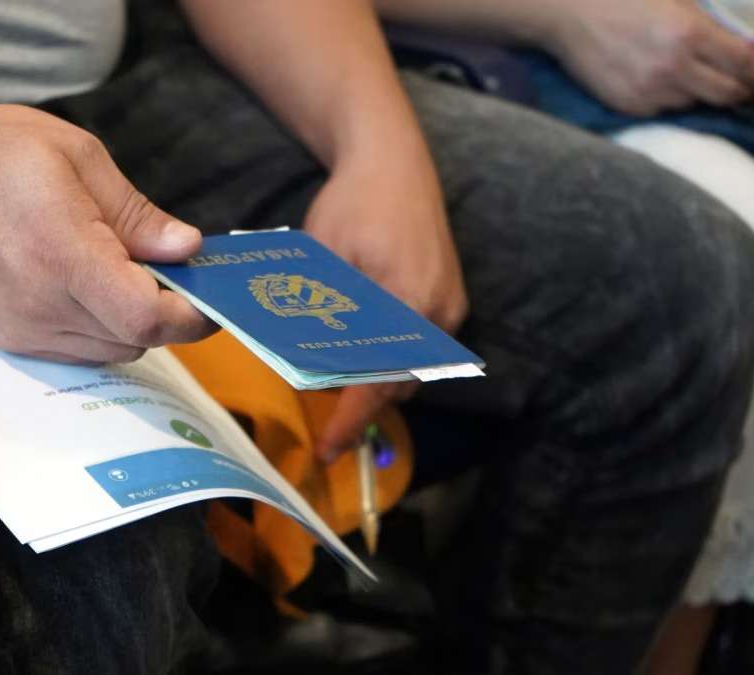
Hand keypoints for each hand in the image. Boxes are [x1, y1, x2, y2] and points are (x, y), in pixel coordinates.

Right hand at [0, 103, 215, 363]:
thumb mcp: (77, 156)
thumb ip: (136, 212)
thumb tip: (187, 249)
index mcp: (61, 250)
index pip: (143, 315)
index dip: (189, 315)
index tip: (212, 297)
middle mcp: (40, 302)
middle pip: (135, 340)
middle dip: (167, 314)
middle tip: (174, 273)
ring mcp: (22, 329)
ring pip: (112, 352)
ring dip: (134, 324)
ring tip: (127, 273)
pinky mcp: (11, 340)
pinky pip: (80, 352)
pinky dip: (102, 329)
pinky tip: (92, 287)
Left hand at [305, 126, 466, 462]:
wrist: (392, 158)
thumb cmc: (352, 202)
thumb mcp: (321, 258)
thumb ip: (319, 312)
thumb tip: (305, 366)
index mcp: (409, 302)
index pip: (379, 381)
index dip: (351, 420)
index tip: (328, 449)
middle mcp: (439, 312)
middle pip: (399, 383)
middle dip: (360, 404)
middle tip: (322, 419)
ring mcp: (449, 305)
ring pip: (411, 368)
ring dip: (375, 380)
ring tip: (333, 382)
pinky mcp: (448, 297)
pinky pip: (419, 346)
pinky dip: (390, 357)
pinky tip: (358, 351)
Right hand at [544, 0, 753, 115]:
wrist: (570, 16)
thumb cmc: (625, 0)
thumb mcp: (676, 1)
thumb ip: (708, 24)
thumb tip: (741, 47)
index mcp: (690, 34)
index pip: (745, 64)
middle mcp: (673, 67)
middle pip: (726, 93)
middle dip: (736, 88)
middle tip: (734, 82)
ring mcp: (649, 91)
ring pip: (692, 102)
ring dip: (695, 91)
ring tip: (680, 73)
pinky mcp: (628, 106)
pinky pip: (661, 109)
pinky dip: (665, 98)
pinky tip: (651, 78)